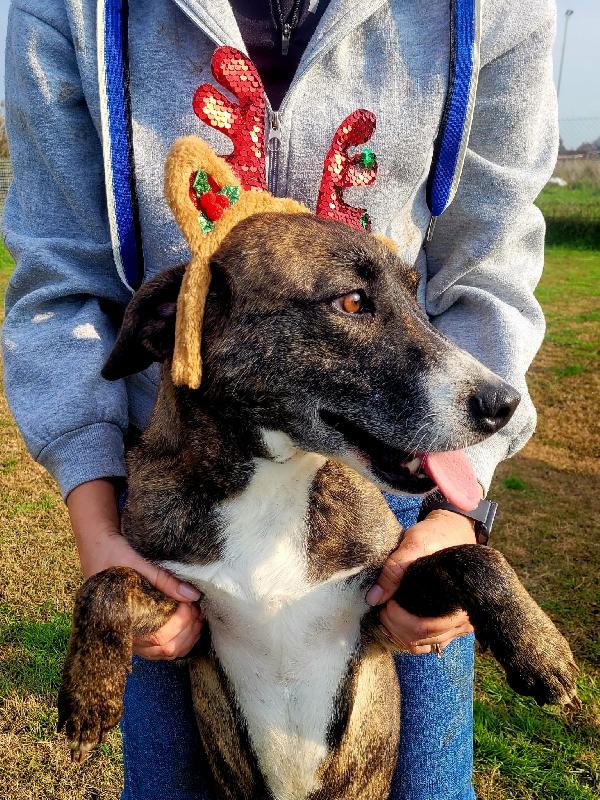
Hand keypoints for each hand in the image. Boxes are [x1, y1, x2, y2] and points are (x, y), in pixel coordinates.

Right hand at [67, 479, 203, 659]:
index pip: (159, 636)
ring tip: (195, 615)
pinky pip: (156, 649)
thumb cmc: (113, 553)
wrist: (95, 547)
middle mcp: (122, 633)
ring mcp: (127, 635)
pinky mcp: (131, 632)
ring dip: (185, 637)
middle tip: (197, 608)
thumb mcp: (139, 563)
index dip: (182, 621)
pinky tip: (186, 625)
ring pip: (163, 652)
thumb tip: (193, 595)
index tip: (191, 603)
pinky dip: (175, 641)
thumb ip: (165, 580)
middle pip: (165, 648)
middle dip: (188, 630)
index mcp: (121, 617)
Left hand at [366, 507, 478, 654]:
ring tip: (386, 612)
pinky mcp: (449, 625)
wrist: (452, 531)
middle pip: (421, 639)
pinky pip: (428, 643)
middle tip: (382, 606)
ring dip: (399, 633)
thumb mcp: (414, 544)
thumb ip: (394, 569)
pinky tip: (395, 621)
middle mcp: (463, 619)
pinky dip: (408, 637)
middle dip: (394, 625)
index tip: (386, 602)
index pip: (425, 627)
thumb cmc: (436, 536)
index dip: (398, 619)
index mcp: (459, 601)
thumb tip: (373, 598)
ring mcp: (457, 625)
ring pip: (422, 645)